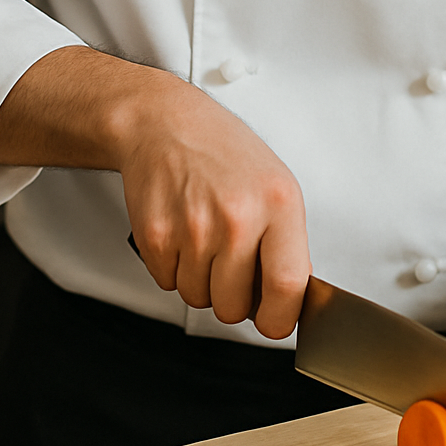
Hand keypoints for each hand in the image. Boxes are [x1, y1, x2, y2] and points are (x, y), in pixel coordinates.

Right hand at [0, 46, 311, 339]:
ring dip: (201, 281)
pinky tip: (182, 233)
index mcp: (278, 204)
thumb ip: (287, 242)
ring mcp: (194, 228)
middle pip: (236, 306)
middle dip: (233, 298)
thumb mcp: (276, 184)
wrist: (165, 124)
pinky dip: (174, 268)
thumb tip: (288, 299)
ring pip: (199, 298)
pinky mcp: (156, 236)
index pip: (288, 286)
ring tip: (205, 239)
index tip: (275, 321)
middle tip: (231, 266)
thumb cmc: (223, 153)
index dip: (280, 317)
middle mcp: (237, 217)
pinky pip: (168, 283)